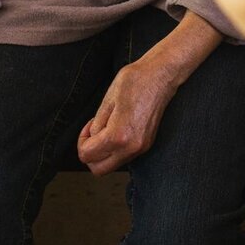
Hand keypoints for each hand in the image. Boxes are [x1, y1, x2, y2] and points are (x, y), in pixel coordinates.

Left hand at [77, 60, 176, 175]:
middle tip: (92, 134)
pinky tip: (117, 129)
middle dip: (90, 154)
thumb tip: (93, 137)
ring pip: (112, 165)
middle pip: (98, 169)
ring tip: (106, 129)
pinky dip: (115, 149)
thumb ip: (97, 123)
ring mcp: (141, 147)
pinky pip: (123, 156)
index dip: (82, 140)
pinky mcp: (147, 144)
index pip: (87, 155)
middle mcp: (131, 147)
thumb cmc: (136, 80)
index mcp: (118, 135)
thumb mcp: (108, 99)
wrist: (162, 75)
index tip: (88, 126)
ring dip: (103, 153)